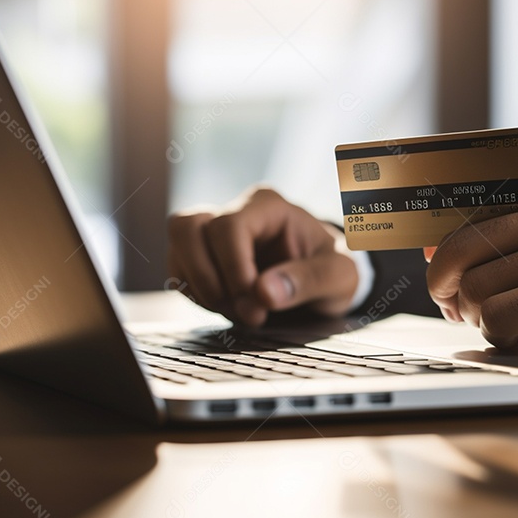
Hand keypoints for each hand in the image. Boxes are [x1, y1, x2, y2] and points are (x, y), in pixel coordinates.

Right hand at [167, 187, 358, 326]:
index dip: (234, 268)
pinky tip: (230, 308)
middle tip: (246, 311)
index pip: (228, 226)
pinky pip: (178, 271)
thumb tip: (263, 293)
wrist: (326, 279)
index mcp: (269, 206)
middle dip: (210, 279)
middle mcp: (236, 211)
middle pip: (188, 227)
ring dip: (200, 287)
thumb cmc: (334, 268)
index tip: (256, 302)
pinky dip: (197, 296)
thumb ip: (309, 281)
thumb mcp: (340, 275)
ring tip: (239, 311)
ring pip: (177, 245)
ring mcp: (213, 233)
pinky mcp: (201, 257)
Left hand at [426, 183, 517, 353]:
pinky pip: (504, 317)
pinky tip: (514, 341)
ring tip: (498, 328)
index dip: (445, 257)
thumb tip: (440, 253)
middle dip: (447, 288)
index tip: (444, 281)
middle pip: (462, 251)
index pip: (470, 219)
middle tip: (457, 310)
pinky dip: (497, 336)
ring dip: (476, 318)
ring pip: (479, 288)